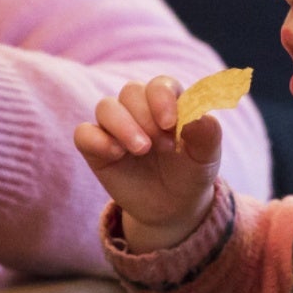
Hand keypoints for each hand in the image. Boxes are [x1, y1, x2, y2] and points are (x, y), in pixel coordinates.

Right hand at [74, 76, 223, 250]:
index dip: (162, 98)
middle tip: (163, 146)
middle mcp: (139, 109)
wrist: (173, 207)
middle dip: (145, 116)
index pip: (160, 84)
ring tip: (142, 149)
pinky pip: (84, 133)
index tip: (169, 123)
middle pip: (131, 92)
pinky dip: (97, 139)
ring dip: (123, 125)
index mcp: (167, 102)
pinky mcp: (96, 148)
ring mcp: (115, 127)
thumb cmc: (191, 173)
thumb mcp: (207, 157)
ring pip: (106, 107)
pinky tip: (116, 154)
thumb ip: (208, 133)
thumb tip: (198, 116)